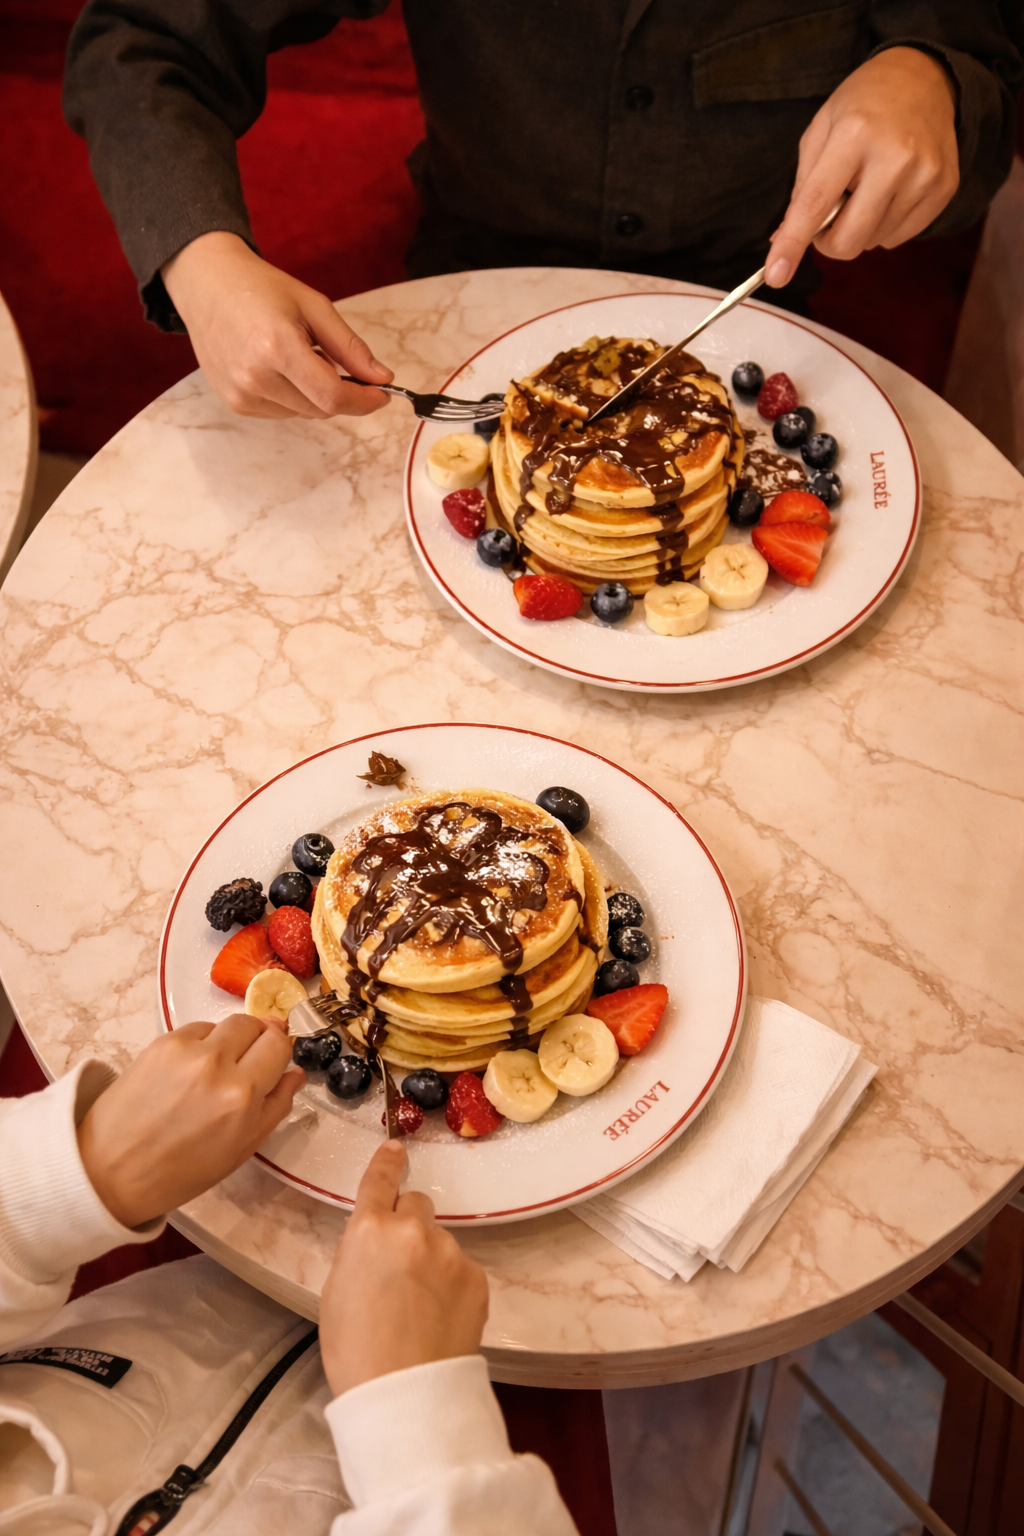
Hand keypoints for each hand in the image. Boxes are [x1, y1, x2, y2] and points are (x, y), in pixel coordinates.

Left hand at [77, 1014, 303, 1227]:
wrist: (113, 1168)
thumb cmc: (182, 1171)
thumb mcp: (242, 1149)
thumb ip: (275, 1107)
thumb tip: (295, 1074)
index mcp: (243, 1097)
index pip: (279, 1046)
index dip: (280, 1052)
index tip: (274, 1061)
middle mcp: (218, 1065)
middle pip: (257, 1025)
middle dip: (260, 1040)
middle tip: (248, 1063)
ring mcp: (187, 1050)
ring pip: (228, 1024)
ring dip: (231, 1040)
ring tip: (216, 1069)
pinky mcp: (161, 1042)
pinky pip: (197, 1029)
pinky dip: (202, 1043)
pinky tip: (189, 1070)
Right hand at [162, 231, 393, 418]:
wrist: (206, 284)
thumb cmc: (260, 288)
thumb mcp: (313, 306)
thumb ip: (351, 347)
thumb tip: (383, 379)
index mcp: (276, 347)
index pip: (332, 396)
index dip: (364, 401)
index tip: (382, 394)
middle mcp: (255, 377)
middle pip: (321, 409)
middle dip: (340, 392)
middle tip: (331, 357)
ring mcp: (241, 394)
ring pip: (304, 413)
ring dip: (314, 394)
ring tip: (296, 354)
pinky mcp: (234, 403)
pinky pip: (282, 412)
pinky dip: (293, 397)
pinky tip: (277, 366)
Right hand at [320, 1141, 488, 1397]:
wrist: (405, 1394)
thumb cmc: (355, 1351)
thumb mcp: (336, 1292)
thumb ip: (358, 1252)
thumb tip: (375, 1241)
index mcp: (369, 1231)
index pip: (380, 1180)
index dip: (386, 1163)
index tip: (396, 1148)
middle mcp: (413, 1230)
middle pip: (416, 1205)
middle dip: (408, 1224)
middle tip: (401, 1265)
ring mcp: (450, 1252)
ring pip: (440, 1240)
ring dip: (431, 1259)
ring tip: (421, 1306)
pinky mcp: (477, 1277)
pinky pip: (461, 1268)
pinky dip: (452, 1284)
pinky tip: (441, 1317)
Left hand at [765, 47, 958, 286]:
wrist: (925, 77)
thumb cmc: (864, 104)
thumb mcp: (821, 131)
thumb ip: (802, 188)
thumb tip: (783, 241)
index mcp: (854, 134)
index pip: (817, 204)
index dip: (793, 244)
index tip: (775, 275)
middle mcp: (895, 156)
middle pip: (849, 240)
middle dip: (829, 241)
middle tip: (830, 214)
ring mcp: (925, 174)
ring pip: (873, 243)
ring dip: (860, 227)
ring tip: (867, 186)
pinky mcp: (944, 188)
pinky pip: (899, 237)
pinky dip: (884, 225)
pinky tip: (890, 191)